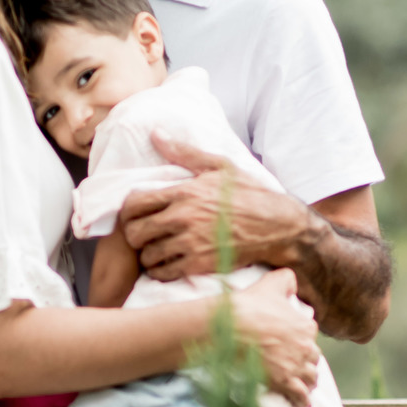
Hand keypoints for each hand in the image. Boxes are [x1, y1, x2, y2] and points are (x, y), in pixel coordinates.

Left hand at [119, 133, 300, 281]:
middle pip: (135, 231)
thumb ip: (184, 153)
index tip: (135, 215)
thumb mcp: (220, 166)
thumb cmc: (249, 194)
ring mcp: (191, 243)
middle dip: (134, 234)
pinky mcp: (199, 264)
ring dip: (148, 254)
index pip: (136, 202)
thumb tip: (156, 134)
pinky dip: (160, 270)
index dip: (128, 211)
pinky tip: (168, 264)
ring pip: (147, 255)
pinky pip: (164, 272)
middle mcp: (184, 217)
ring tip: (156, 250)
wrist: (277, 226)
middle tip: (143, 235)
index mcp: (185, 192)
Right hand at [228, 270, 319, 406]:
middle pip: (313, 358)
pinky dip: (302, 400)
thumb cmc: (250, 306)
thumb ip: (287, 279)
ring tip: (305, 386)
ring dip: (308, 382)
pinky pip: (299, 395)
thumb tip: (292, 280)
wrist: (231, 328)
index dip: (304, 339)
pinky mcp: (283, 382)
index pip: (311, 335)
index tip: (298, 343)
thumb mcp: (272, 282)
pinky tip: (303, 404)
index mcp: (306, 326)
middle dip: (308, 362)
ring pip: (310, 378)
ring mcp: (295, 366)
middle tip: (301, 365)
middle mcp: (305, 348)